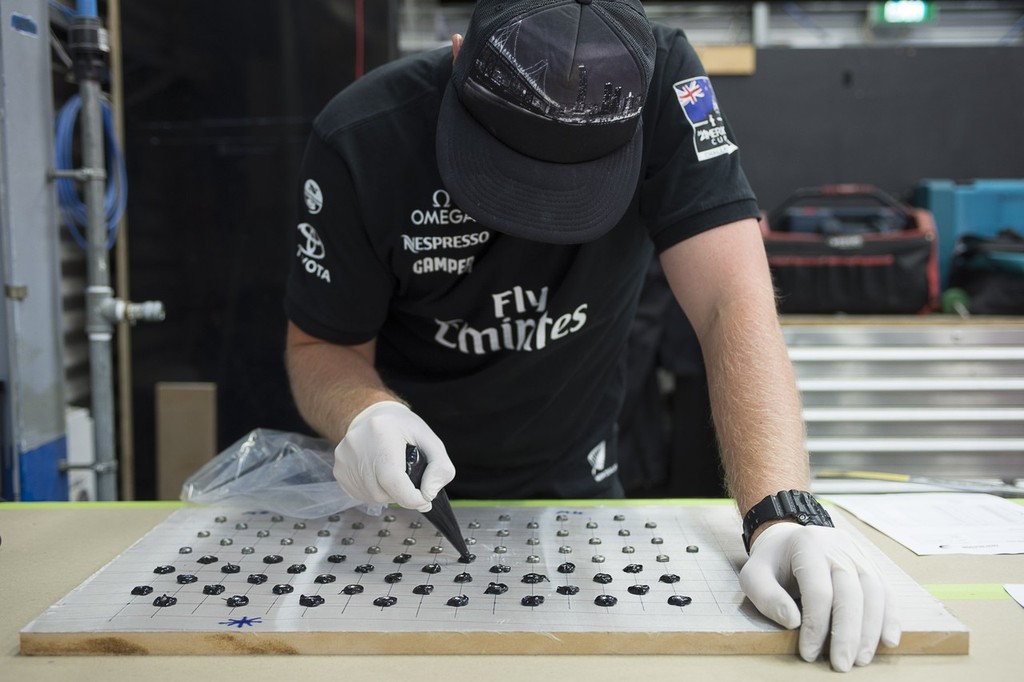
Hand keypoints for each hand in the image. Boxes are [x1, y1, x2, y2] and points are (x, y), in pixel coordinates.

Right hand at [333, 401, 454, 511]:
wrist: (373, 416)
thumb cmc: (404, 429)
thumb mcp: (431, 441)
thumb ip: (440, 468)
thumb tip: (428, 494)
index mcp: (381, 432)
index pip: (394, 479)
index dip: (412, 498)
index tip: (424, 498)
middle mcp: (357, 444)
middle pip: (382, 492)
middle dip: (402, 494)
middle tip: (411, 482)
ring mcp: (344, 458)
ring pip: (371, 497)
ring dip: (388, 494)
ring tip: (394, 475)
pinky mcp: (339, 469)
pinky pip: (361, 494)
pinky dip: (375, 492)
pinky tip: (380, 476)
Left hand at [738, 523, 900, 671]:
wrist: (788, 539)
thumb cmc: (772, 563)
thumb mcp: (754, 576)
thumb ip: (767, 597)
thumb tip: (792, 621)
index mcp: (808, 545)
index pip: (818, 591)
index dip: (816, 626)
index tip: (809, 653)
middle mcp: (838, 546)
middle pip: (851, 593)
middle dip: (847, 633)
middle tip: (841, 665)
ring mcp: (859, 554)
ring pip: (875, 592)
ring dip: (871, 630)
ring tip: (861, 659)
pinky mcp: (871, 565)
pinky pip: (886, 591)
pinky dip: (890, 617)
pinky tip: (888, 641)